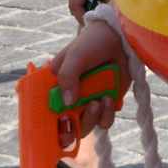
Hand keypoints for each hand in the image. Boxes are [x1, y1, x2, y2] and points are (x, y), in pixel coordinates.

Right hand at [52, 19, 129, 146]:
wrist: (120, 37)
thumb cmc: (92, 42)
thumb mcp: (75, 56)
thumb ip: (67, 77)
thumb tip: (67, 103)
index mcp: (57, 87)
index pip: (47, 112)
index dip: (49, 125)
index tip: (54, 129)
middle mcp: (72, 98)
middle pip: (66, 126)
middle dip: (70, 130)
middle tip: (74, 123)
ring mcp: (90, 101)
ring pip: (87, 126)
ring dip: (91, 118)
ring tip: (98, 101)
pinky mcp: (108, 103)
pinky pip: (105, 120)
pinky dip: (106, 114)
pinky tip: (108, 98)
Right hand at [67, 0, 118, 24]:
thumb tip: (110, 11)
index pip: (75, 6)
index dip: (83, 18)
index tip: (96, 25)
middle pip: (74, 6)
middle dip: (86, 14)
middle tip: (103, 22)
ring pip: (78, 1)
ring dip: (89, 7)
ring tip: (105, 11)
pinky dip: (91, 0)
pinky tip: (104, 0)